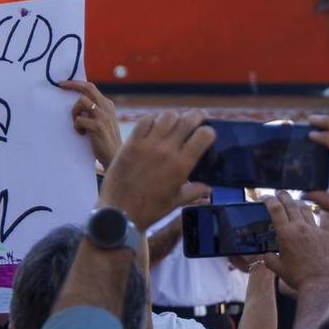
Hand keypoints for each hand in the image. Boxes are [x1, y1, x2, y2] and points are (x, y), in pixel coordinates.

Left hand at [58, 79, 121, 168]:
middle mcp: (106, 107)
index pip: (91, 88)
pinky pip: (79, 119)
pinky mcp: (98, 126)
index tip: (63, 83)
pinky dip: (76, 126)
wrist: (114, 156)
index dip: (76, 83)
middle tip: (60, 85)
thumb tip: (78, 101)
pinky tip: (81, 134)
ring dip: (74, 112)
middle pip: (87, 88)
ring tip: (77, 124)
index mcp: (107, 104)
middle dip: (72, 84)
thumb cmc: (104, 140)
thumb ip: (94, 110)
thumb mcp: (103, 121)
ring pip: (81, 102)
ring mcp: (103, 116)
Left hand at [98, 110, 212, 229]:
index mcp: (182, 165)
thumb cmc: (150, 209)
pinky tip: (154, 125)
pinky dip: (152, 120)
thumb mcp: (175, 202)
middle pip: (187, 119)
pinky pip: (145, 121)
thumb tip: (209, 189)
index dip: (209, 132)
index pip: (204, 135)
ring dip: (174, 117)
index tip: (207, 133)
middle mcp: (167, 150)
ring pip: (167, 116)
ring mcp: (148, 144)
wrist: (119, 212)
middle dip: (197, 116)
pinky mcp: (131, 142)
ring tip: (175, 122)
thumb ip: (194, 191)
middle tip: (198, 117)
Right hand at [263, 193, 328, 290]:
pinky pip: (326, 218)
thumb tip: (266, 255)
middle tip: (278, 194)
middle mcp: (300, 227)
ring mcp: (315, 230)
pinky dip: (323, 211)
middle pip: (290, 204)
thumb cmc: (297, 277)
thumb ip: (269, 258)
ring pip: (305, 208)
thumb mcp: (277, 268)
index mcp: (285, 233)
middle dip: (282, 196)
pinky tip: (322, 207)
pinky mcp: (327, 235)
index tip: (264, 197)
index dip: (268, 199)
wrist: (319, 283)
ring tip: (294, 201)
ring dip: (298, 202)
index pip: (275, 209)